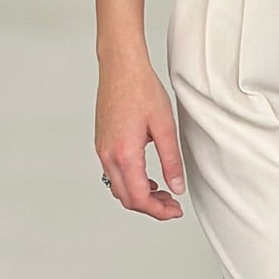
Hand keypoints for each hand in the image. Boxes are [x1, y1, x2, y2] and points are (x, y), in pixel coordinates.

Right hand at [96, 52, 185, 219]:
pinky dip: (130, 182)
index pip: (139, 198)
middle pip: (126, 198)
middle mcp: (108, 155)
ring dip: (140, 196)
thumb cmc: (140, 89)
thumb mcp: (164, 126)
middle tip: (171, 204)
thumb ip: (170, 160)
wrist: (120, 67)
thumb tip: (176, 186)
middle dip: (150, 207)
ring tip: (163, 191)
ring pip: (118, 188)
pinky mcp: (102, 143)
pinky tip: (147, 177)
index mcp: (125, 153)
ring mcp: (102, 150)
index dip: (158, 211)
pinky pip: (113, 174)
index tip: (174, 210)